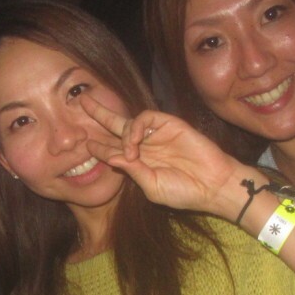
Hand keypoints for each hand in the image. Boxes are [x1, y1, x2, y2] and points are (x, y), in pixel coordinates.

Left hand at [81, 95, 243, 215]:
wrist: (214, 185)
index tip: (87, 146)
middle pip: (116, 126)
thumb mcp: (152, 187)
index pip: (113, 150)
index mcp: (139, 162)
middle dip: (98, 113)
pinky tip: (135, 141)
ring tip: (129, 150)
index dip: (99, 148)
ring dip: (123, 134)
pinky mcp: (170, 124)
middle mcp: (145, 146)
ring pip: (129, 122)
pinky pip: (146, 117)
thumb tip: (112, 157)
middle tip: (81, 101)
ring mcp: (157, 134)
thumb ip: (133, 171)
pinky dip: (136, 126)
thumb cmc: (185, 192)